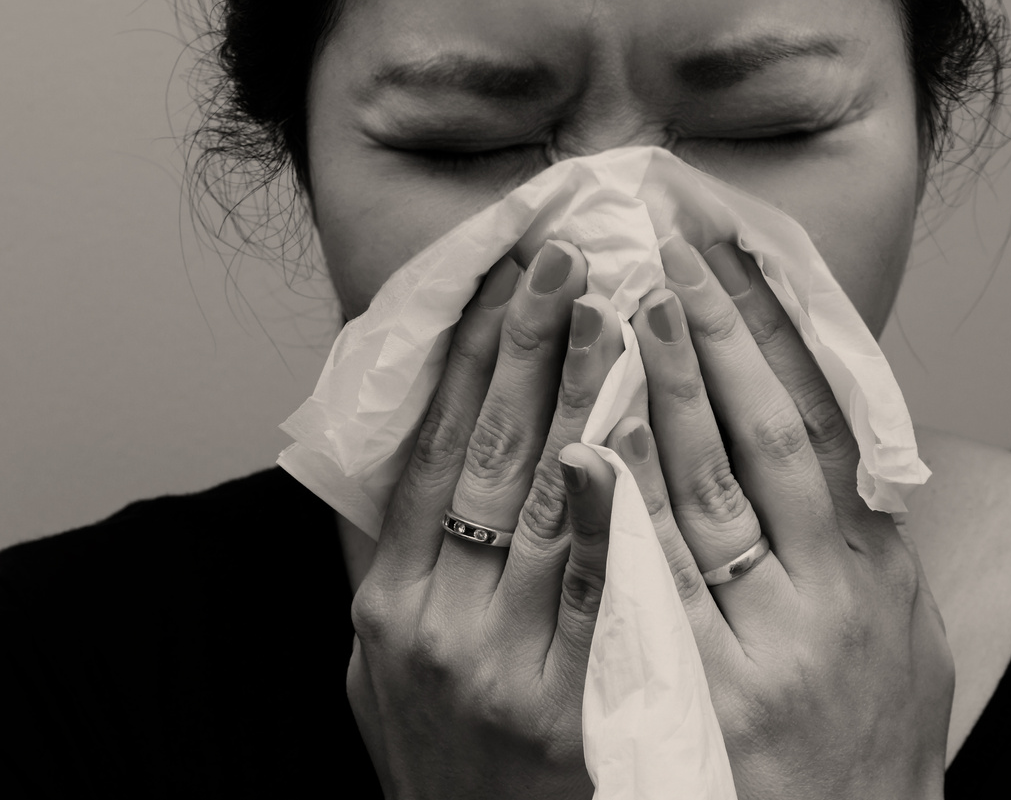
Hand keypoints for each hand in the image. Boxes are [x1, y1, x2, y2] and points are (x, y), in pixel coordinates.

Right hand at [346, 239, 625, 799]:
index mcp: (389, 602)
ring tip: (610, 313)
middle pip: (488, 459)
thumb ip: (397, 570)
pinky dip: (614, 513)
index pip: (430, 452)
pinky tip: (630, 441)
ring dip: (580, 401)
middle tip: (562, 261)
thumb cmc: (441, 760)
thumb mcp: (379, 667)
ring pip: (545, 506)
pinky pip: (600, 591)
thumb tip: (419, 462)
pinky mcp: (573, 703)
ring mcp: (504, 664)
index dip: (464, 360)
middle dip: (527, 351)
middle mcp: (438, 624)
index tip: (495, 279)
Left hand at [604, 236, 952, 799]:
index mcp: (871, 572)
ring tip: (619, 305)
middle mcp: (826, 598)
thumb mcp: (893, 632)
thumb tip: (826, 440)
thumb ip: (858, 540)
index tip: (733, 254)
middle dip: (715, 334)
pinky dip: (616, 507)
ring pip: (699, 494)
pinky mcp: (687, 692)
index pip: (818, 422)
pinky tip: (586, 441)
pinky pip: (643, 582)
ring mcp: (759, 645)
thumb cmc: (861, 742)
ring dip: (660, 393)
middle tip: (668, 248)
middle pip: (762, 437)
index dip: (776, 330)